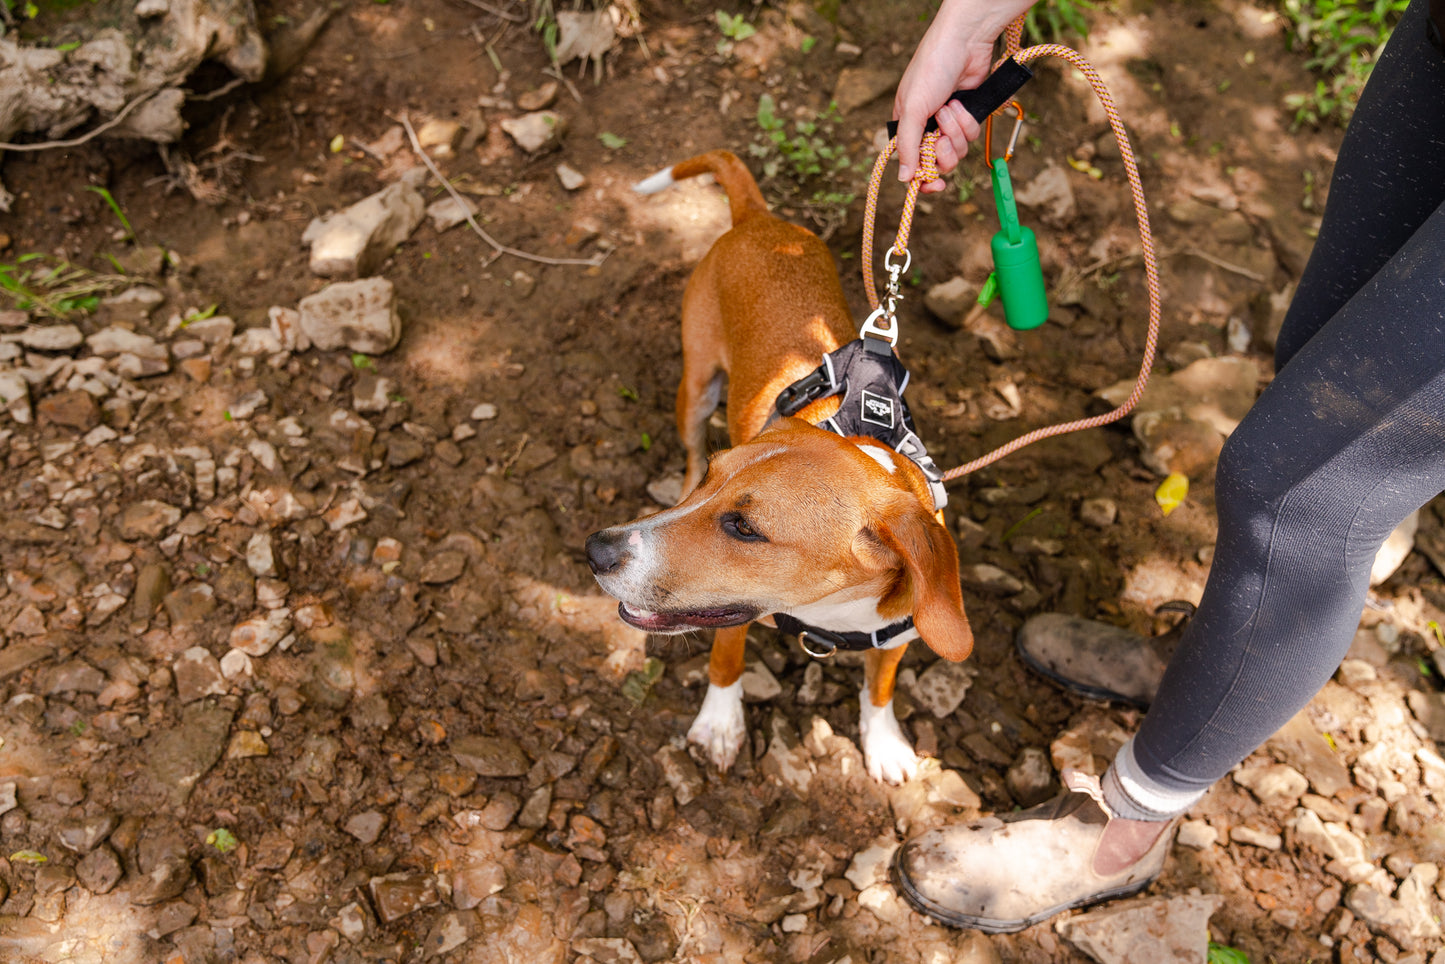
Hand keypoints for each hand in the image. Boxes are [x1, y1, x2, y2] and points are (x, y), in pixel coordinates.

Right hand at [892, 0, 1033, 193]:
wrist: (965, 43)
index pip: (912, 163)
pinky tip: (962, 103)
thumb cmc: (931, 69)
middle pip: (938, 162)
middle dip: (944, 151)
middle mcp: (927, 127)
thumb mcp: (912, 110)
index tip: (934, 185)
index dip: (923, 178)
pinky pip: (971, 135)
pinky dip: (968, 121)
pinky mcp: (968, 115)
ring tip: (951, 108)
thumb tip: (904, 179)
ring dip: (956, 131)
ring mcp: (949, 122)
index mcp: (906, 126)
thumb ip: (908, 146)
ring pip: (957, 150)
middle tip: (942, 136)